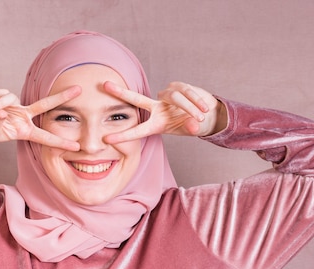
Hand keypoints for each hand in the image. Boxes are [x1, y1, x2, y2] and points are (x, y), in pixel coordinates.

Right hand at [0, 86, 81, 149]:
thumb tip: (1, 112)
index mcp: (23, 131)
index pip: (45, 136)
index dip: (60, 141)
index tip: (77, 146)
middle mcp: (22, 116)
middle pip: (45, 105)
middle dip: (61, 97)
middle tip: (79, 90)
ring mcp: (13, 105)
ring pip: (10, 99)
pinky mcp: (1, 95)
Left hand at [103, 81, 226, 142]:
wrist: (208, 114)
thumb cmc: (194, 125)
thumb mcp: (192, 130)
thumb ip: (191, 128)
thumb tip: (194, 126)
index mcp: (156, 124)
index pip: (138, 130)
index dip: (123, 135)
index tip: (106, 139)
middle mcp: (157, 108)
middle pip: (137, 99)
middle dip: (121, 92)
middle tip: (104, 85)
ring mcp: (166, 96)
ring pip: (176, 97)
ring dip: (190, 108)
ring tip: (201, 117)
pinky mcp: (177, 86)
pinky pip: (187, 92)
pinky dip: (197, 101)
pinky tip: (204, 109)